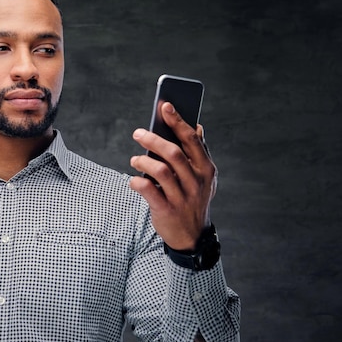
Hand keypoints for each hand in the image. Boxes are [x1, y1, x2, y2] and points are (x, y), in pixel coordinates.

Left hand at [129, 102, 216, 250]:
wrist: (191, 236)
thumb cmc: (193, 199)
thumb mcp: (202, 177)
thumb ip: (198, 153)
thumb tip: (197, 126)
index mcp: (206, 169)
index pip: (191, 139)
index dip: (177, 121)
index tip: (165, 105)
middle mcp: (196, 182)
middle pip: (173, 152)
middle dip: (152, 139)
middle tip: (138, 133)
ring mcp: (182, 197)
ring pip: (160, 170)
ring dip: (143, 161)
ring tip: (135, 160)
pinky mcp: (167, 210)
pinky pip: (148, 190)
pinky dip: (137, 182)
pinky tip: (134, 180)